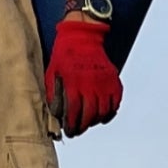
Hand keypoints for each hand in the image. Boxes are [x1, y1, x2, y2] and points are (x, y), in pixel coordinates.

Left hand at [44, 19, 122, 136]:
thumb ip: (54, 94)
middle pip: (89, 115)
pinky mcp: (114, 80)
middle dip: (82, 126)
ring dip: (95, 121)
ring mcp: (104, 82)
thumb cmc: (63, 56)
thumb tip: (56, 115)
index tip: (68, 131)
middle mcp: (91, 84)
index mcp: (73, 82)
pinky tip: (101, 116)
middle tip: (77, 131)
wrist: (82, 36)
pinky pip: (115, 103)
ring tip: (87, 123)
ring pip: (103, 112)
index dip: (71, 124)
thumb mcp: (52, 73)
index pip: (74, 111)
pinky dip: (109, 113)